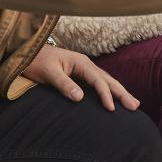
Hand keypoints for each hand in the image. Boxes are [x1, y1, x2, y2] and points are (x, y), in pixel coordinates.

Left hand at [21, 45, 139, 110]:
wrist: (27, 53)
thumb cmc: (36, 62)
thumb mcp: (48, 73)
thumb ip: (64, 84)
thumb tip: (80, 98)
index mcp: (81, 62)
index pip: (98, 80)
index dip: (105, 95)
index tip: (111, 109)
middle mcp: (85, 64)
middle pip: (108, 79)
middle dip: (122, 93)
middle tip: (135, 106)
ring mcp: (84, 69)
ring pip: (106, 81)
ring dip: (118, 92)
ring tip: (132, 103)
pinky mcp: (80, 75)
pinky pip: (98, 83)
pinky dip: (108, 90)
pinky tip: (114, 98)